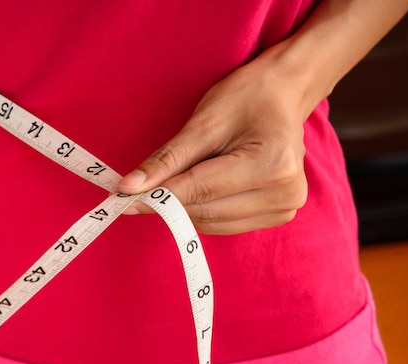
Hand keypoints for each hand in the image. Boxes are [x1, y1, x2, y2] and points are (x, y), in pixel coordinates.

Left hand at [117, 59, 308, 234]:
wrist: (284, 94)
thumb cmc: (246, 97)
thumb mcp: (203, 121)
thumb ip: (166, 159)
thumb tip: (128, 189)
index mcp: (272, 164)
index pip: (200, 190)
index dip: (157, 196)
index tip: (122, 199)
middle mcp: (285, 193)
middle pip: (205, 211)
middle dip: (168, 201)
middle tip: (137, 190)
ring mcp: (285, 208)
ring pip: (211, 223)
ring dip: (185, 206)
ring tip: (183, 174)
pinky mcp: (279, 215)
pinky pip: (223, 224)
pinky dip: (202, 210)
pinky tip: (203, 185)